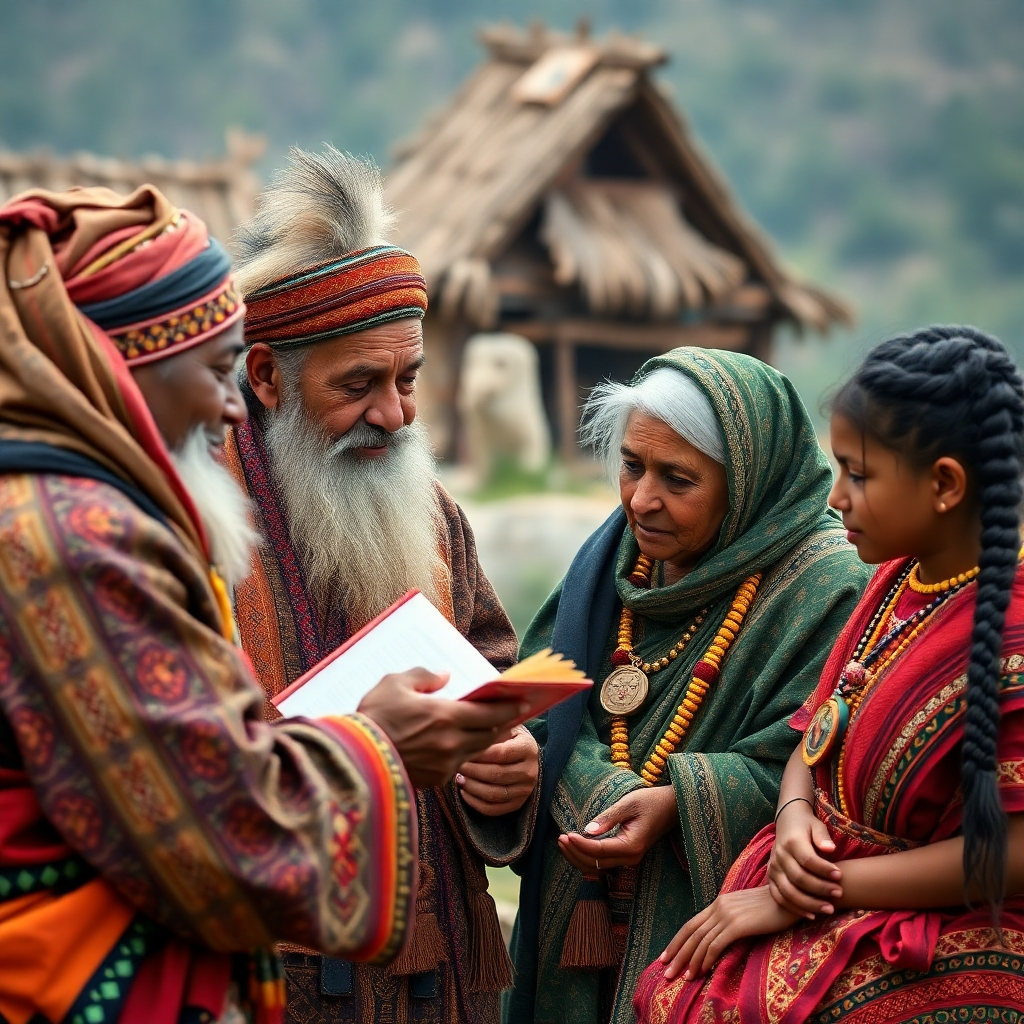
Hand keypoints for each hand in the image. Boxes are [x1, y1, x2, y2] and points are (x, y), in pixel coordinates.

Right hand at [357, 669, 523, 788]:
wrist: (352, 759)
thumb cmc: (371, 718)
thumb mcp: (394, 684)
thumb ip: (423, 676)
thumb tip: (444, 676)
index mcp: (445, 717)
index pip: (491, 713)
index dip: (510, 707)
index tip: (524, 701)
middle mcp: (450, 743)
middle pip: (489, 734)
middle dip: (503, 723)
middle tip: (512, 714)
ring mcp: (444, 765)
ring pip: (476, 751)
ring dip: (485, 738)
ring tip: (491, 727)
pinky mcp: (434, 780)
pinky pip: (457, 764)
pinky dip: (462, 752)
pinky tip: (459, 744)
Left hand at [456, 725, 539, 815]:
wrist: (525, 757)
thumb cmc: (509, 739)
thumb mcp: (506, 729)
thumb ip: (492, 732)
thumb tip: (471, 738)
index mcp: (527, 748)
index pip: (500, 753)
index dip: (479, 754)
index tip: (462, 750)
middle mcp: (529, 771)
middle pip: (496, 774)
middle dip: (472, 770)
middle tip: (456, 764)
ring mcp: (524, 790)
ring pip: (493, 794)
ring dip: (471, 787)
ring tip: (459, 777)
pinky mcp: (517, 804)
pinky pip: (492, 809)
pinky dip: (474, 802)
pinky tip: (464, 791)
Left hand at [557, 786, 676, 872]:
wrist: (672, 807)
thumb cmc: (651, 801)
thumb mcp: (629, 803)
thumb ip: (608, 817)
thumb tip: (587, 831)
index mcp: (631, 846)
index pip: (598, 852)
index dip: (579, 845)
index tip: (565, 834)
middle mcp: (630, 858)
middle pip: (594, 864)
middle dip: (574, 853)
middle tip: (559, 837)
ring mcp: (628, 859)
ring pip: (596, 867)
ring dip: (578, 857)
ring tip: (563, 841)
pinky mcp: (625, 855)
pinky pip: (601, 862)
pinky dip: (586, 857)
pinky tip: (575, 846)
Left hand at [659, 885, 798, 980]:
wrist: (790, 898)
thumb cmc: (771, 907)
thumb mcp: (745, 910)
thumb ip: (730, 919)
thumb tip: (719, 936)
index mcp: (719, 903)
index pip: (691, 924)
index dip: (677, 941)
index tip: (666, 956)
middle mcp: (719, 907)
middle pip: (691, 933)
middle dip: (677, 953)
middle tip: (666, 971)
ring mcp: (727, 915)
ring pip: (700, 941)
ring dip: (690, 961)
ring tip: (683, 978)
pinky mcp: (738, 925)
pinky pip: (716, 945)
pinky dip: (706, 959)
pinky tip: (702, 972)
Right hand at [767, 800, 841, 917]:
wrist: (787, 822)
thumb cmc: (806, 826)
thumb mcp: (816, 825)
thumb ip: (823, 837)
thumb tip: (830, 849)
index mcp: (791, 842)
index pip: (808, 860)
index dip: (824, 870)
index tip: (840, 876)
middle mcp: (779, 856)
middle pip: (799, 878)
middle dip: (820, 889)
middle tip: (839, 893)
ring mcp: (773, 868)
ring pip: (788, 891)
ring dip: (809, 903)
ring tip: (829, 909)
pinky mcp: (771, 877)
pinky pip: (779, 897)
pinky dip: (794, 908)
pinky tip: (811, 915)